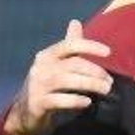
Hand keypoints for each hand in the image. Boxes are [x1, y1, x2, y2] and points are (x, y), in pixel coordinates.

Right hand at [3, 19, 112, 134]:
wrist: (24, 112)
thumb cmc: (46, 85)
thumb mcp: (56, 64)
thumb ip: (68, 46)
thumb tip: (76, 22)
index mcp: (47, 55)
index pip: (70, 44)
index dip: (89, 46)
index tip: (108, 52)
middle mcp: (42, 67)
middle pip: (72, 64)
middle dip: (94, 71)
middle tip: (109, 81)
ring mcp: (38, 85)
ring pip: (67, 81)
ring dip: (89, 84)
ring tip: (105, 90)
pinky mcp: (38, 103)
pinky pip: (59, 100)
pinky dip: (75, 100)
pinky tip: (87, 102)